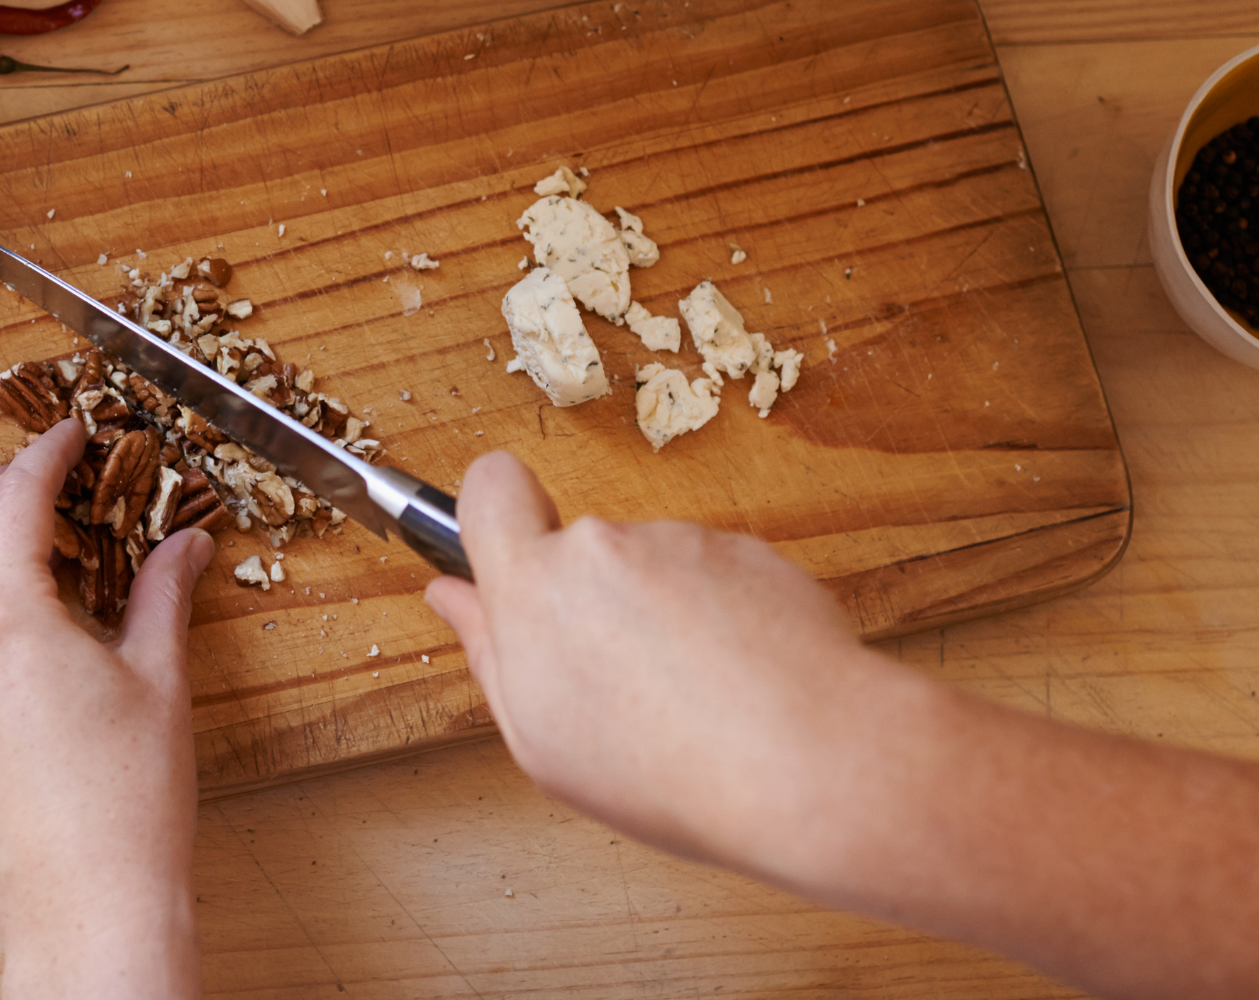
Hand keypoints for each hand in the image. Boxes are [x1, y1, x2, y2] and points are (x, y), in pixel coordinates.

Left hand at [0, 418, 214, 998]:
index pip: (13, 501)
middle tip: (10, 492)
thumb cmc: (129, 803)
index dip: (43, 455)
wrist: (90, 910)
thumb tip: (184, 546)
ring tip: (24, 575)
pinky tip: (18, 658)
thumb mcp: (160, 680)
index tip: (67, 439)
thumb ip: (164, 595)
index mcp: (5, 618)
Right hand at [422, 451, 931, 877]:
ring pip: (651, 570)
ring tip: (696, 699)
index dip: (493, 512)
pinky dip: (723, 619)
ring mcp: (682, 541)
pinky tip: (743, 683)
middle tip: (624, 685)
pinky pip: (716, 577)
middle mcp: (602, 544)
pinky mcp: (750, 550)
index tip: (508, 556)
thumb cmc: (667, 772)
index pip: (488, 487)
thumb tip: (451, 595)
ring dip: (663, 615)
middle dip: (592, 602)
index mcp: (533, 585)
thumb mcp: (541, 739)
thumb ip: (487, 651)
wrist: (807, 761)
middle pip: (577, 550)